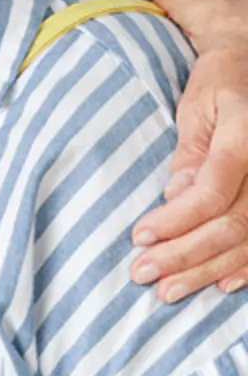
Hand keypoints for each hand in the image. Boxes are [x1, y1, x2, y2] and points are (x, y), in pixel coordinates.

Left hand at [135, 44, 247, 299]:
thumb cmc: (221, 86)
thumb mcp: (196, 107)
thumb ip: (190, 154)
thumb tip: (176, 198)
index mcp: (247, 138)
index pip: (212, 191)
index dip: (176, 220)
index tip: (139, 237)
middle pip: (232, 223)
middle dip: (185, 254)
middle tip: (143, 274)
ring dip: (209, 269)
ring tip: (169, 290)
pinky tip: (223, 284)